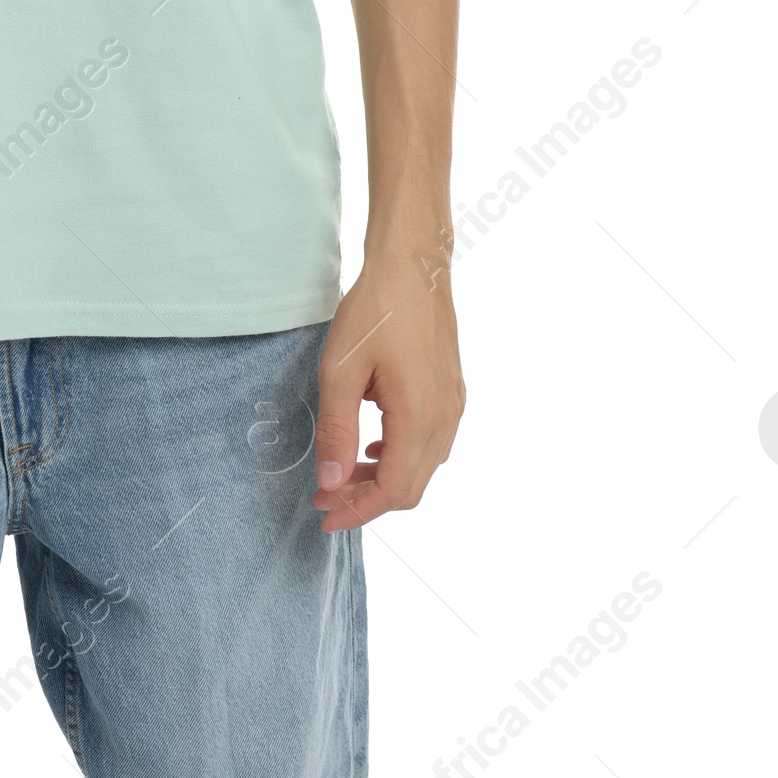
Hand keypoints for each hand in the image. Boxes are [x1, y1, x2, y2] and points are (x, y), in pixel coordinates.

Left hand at [311, 238, 464, 531]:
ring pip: (422, 466)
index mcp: (419, 418)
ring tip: (343, 471)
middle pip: (411, 486)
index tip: (325, 515)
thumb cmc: (374, 310)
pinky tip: (373, 443)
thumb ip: (336, 431)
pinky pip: (431, 442)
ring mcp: (453, 405)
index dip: (358, 510)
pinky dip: (401, 455)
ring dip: (384, 478)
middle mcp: (445, 419)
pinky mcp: (452, 391)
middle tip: (326, 494)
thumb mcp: (341, 370)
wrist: (413, 263)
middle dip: (367, 499)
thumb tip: (332, 481)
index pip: (393, 491)